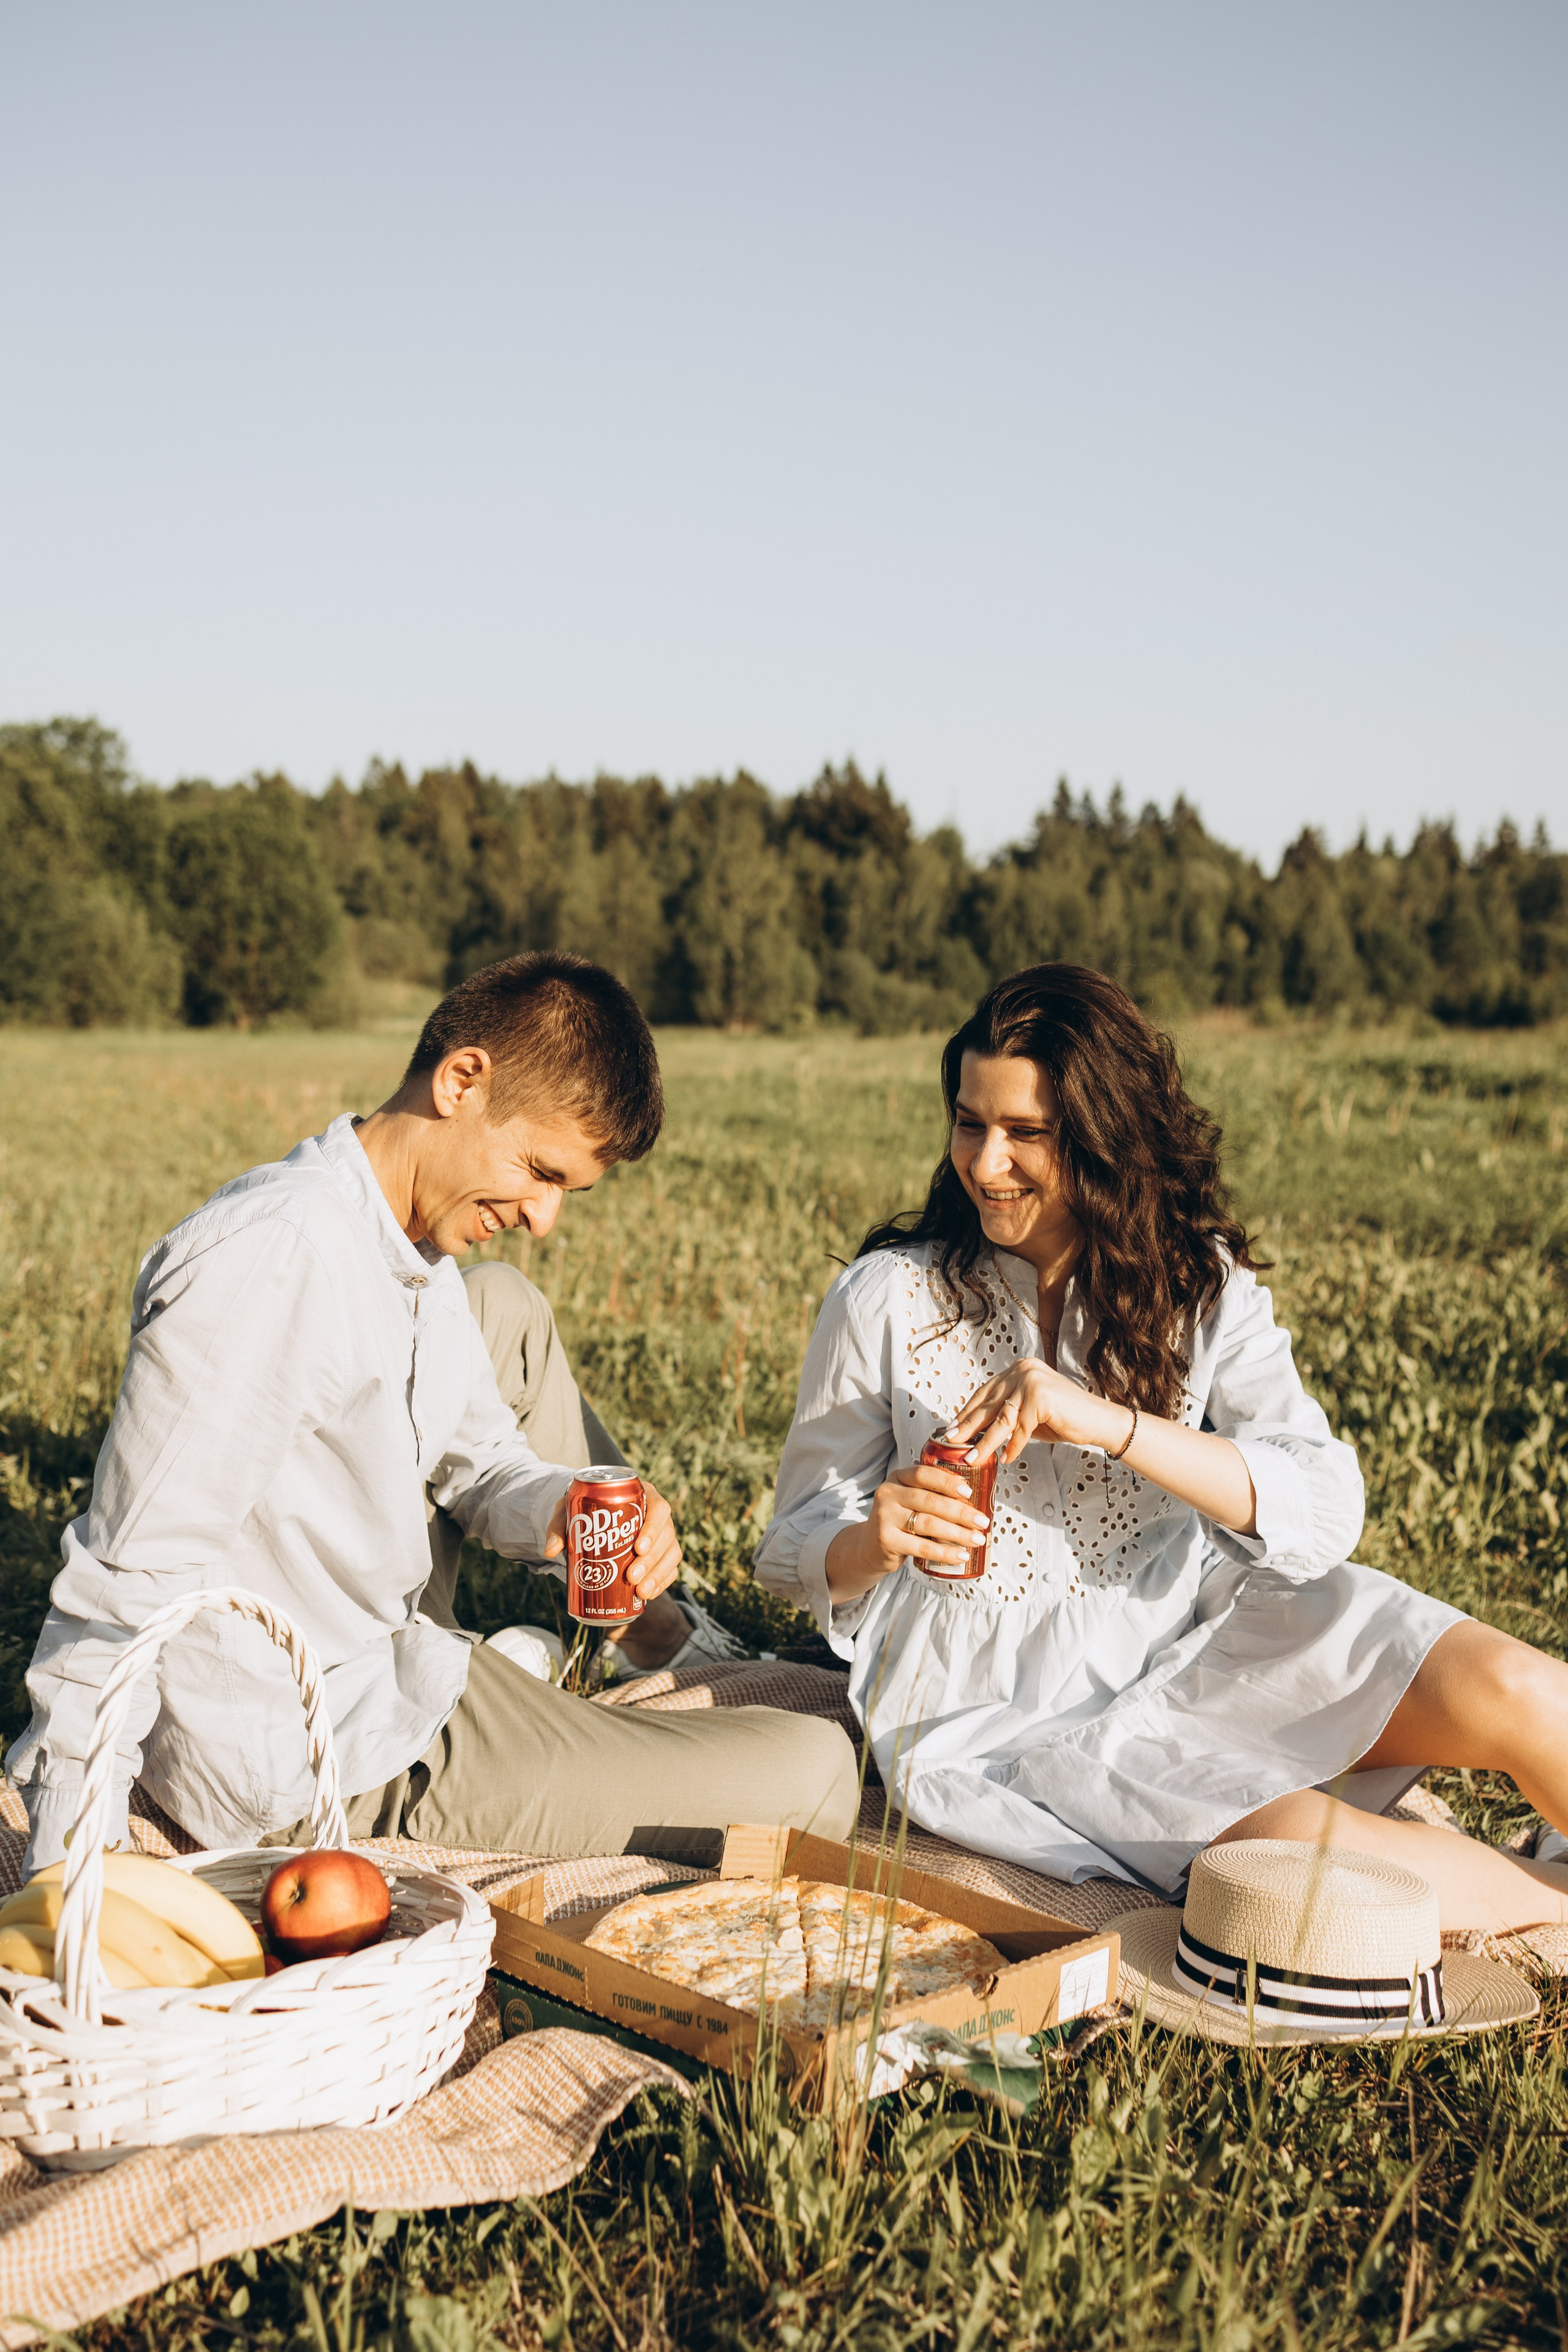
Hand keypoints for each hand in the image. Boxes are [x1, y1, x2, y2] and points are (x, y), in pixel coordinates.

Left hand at [542, 1480, 682, 1611]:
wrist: (592, 1519)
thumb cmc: (585, 1510)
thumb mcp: (571, 1511)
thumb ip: (559, 1526)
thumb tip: (550, 1550)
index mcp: (643, 1495)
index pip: (659, 1508)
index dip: (654, 1528)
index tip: (638, 1548)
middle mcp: (658, 1514)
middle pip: (667, 1535)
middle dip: (652, 1559)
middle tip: (632, 1576)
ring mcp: (663, 1535)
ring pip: (672, 1553)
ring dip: (659, 1574)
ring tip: (641, 1591)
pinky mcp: (663, 1554)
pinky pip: (671, 1568)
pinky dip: (663, 1582)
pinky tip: (649, 1594)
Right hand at [824, 1461, 990, 1603]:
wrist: (869, 1546)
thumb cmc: (901, 1520)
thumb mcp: (910, 1500)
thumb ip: (932, 1494)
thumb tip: (974, 1498)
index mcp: (897, 1478)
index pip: (923, 1474)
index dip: (947, 1482)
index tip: (969, 1491)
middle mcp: (888, 1494)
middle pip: (930, 1501)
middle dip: (961, 1512)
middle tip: (983, 1522)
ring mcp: (884, 1517)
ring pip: (928, 1524)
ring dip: (958, 1533)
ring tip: (977, 1539)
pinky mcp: (885, 1540)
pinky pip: (921, 1548)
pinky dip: (945, 1553)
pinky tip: (961, 1555)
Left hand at [948, 1357, 1128, 1464]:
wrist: (1099, 1420)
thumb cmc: (1065, 1418)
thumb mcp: (1029, 1414)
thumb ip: (1006, 1416)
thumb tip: (976, 1431)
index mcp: (1019, 1369)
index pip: (986, 1392)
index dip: (967, 1411)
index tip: (951, 1427)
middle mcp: (1023, 1370)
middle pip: (989, 1404)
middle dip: (967, 1426)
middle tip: (949, 1441)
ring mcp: (1032, 1381)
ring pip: (1002, 1419)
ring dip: (984, 1441)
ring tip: (971, 1457)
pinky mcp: (1040, 1397)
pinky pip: (1020, 1429)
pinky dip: (1013, 1447)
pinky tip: (1005, 1458)